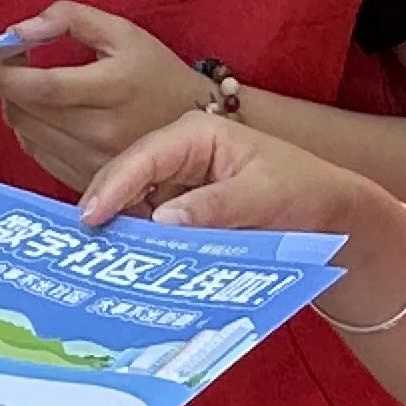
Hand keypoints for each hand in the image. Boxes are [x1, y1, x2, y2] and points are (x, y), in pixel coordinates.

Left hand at [0, 2, 217, 188]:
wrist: (195, 125)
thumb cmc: (156, 73)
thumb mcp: (122, 32)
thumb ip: (69, 18)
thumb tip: (18, 31)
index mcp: (113, 88)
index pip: (43, 87)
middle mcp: (102, 131)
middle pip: (26, 111)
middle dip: (4, 86)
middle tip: (8, 64)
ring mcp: (94, 161)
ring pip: (26, 133)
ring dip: (14, 107)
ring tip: (31, 87)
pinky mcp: (87, 179)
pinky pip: (37, 154)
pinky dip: (28, 129)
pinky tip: (44, 113)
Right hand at [79, 114, 394, 243]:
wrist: (328, 214)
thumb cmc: (303, 191)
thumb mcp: (264, 195)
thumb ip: (213, 207)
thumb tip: (161, 220)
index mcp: (195, 134)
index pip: (143, 156)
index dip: (112, 186)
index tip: (90, 218)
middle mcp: (177, 155)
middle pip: (127, 180)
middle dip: (103, 209)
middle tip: (77, 248)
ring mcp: (175, 184)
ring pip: (132, 207)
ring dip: (116, 232)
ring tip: (90, 263)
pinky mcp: (178, 212)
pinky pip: (149, 228)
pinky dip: (137, 246)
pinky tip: (120, 270)